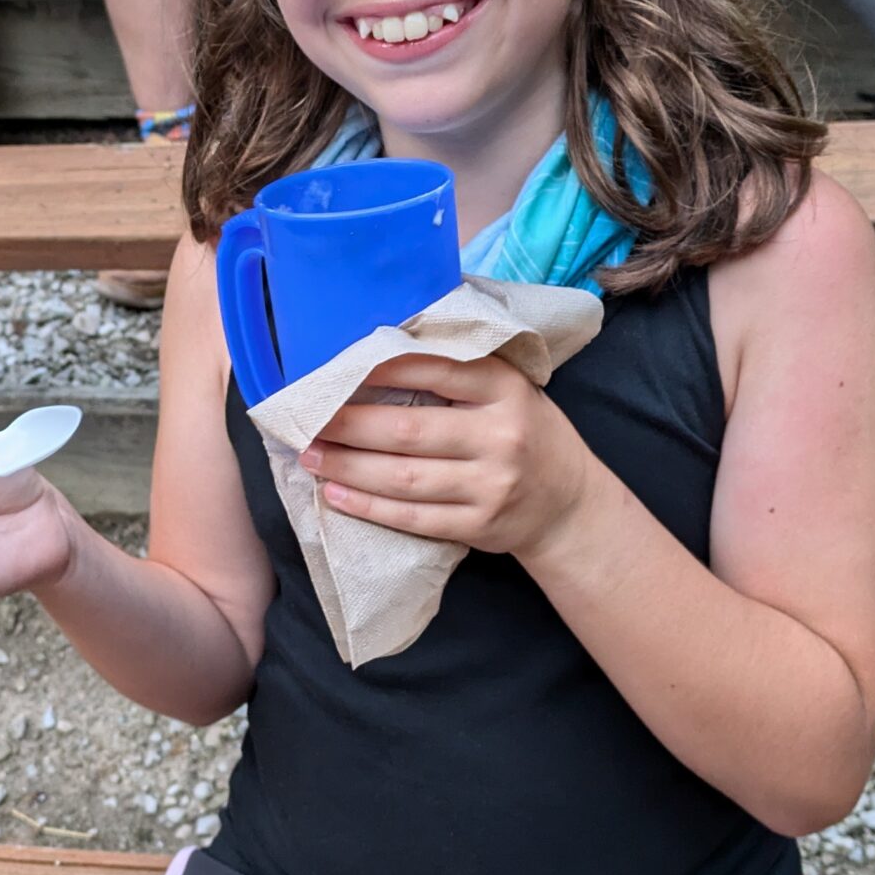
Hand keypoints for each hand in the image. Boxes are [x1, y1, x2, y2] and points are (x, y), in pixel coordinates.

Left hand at [297, 353, 591, 559]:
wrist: (568, 504)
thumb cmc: (524, 432)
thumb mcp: (509, 389)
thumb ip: (460, 371)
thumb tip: (380, 349)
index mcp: (505, 388)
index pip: (433, 370)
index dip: (380, 370)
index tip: (336, 370)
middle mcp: (501, 435)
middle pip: (408, 430)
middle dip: (348, 426)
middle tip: (306, 421)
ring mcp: (491, 485)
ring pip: (403, 478)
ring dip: (348, 468)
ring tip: (310, 457)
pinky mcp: (478, 525)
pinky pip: (412, 518)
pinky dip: (368, 507)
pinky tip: (336, 495)